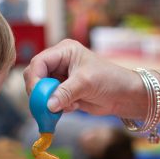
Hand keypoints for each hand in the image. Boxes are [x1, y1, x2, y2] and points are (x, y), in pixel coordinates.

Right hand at [23, 39, 140, 117]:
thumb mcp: (86, 83)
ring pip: (41, 91)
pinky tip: (74, 107)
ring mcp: (60, 77)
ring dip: (51, 101)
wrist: (124, 95)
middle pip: (36, 76)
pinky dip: (57, 107)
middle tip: (48, 105)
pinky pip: (50, 101)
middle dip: (40, 92)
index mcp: (64, 51)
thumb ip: (65, 93)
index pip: (39, 62)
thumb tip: (47, 105)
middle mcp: (59, 62)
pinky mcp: (63, 92)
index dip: (35, 79)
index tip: (37, 96)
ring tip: (69, 106)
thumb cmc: (110, 80)